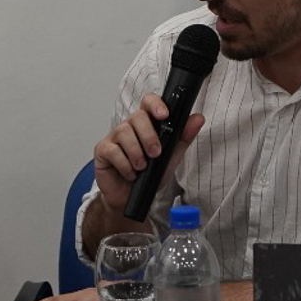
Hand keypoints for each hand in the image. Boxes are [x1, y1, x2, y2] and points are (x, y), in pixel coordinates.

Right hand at [91, 95, 205, 216]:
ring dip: (136, 152)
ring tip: (142, 167)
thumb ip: (183, 138)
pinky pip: (112, 150)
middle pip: (137, 116)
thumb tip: (198, 118)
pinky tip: (131, 173)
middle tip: (156, 153)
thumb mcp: (171, 157)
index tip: (164, 115)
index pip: (149, 102)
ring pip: (124, 131)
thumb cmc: (150, 176)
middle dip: (149, 136)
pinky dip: (124, 164)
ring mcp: (114, 137)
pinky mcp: (103, 150)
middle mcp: (129, 126)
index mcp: (146, 123)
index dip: (155, 104)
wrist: (131, 199)